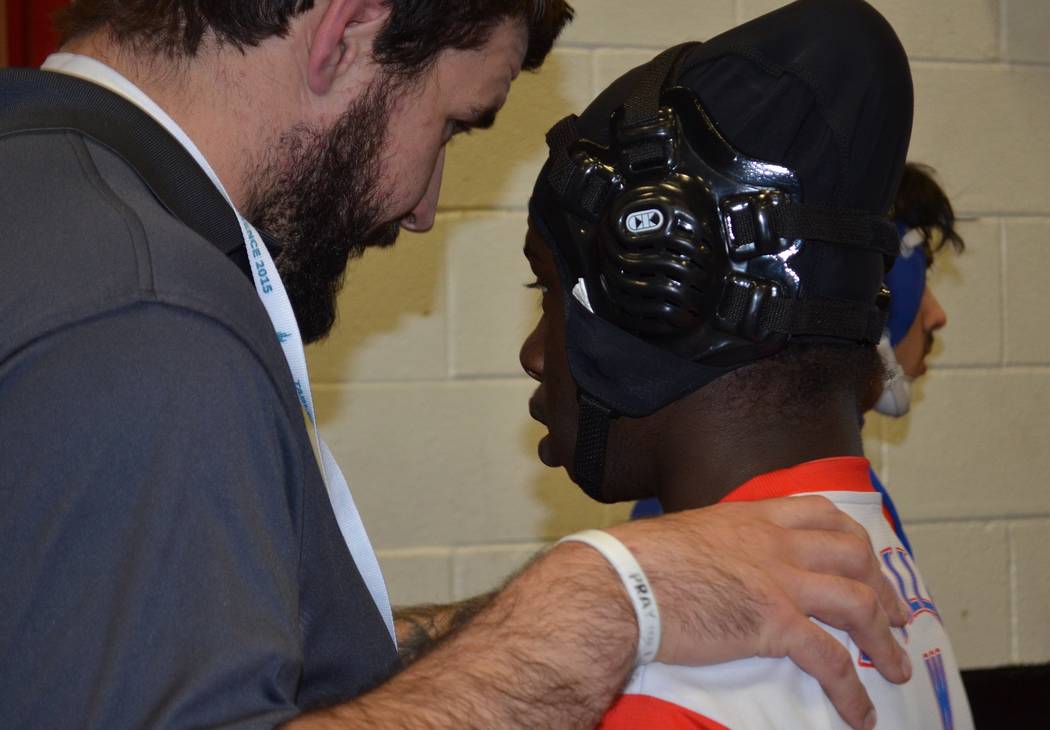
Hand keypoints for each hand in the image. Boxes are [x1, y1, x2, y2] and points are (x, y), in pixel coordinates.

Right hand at [608, 496, 911, 729]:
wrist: (622, 582)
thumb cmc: (637, 561)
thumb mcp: (688, 534)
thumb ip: (718, 544)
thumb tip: (718, 564)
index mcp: (753, 518)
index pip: (822, 514)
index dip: (854, 540)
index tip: (866, 563)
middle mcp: (776, 543)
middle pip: (855, 555)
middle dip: (884, 588)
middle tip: (898, 617)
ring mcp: (780, 581)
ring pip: (859, 604)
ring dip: (886, 640)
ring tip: (897, 669)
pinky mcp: (774, 624)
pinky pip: (832, 660)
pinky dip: (854, 691)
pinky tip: (862, 714)